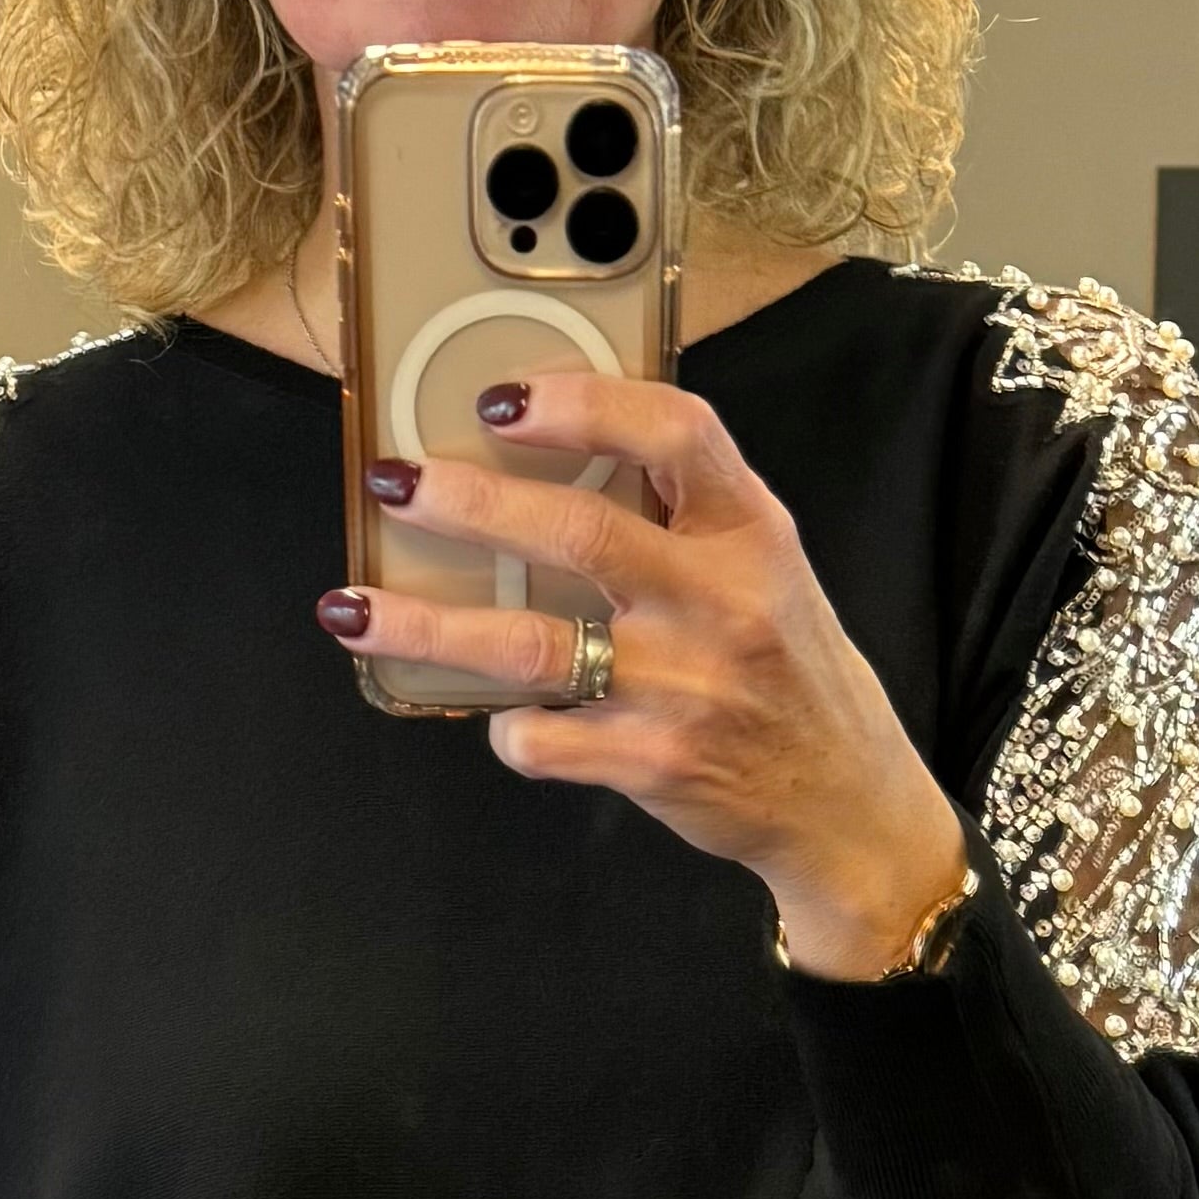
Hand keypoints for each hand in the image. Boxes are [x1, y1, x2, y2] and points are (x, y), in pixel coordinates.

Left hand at [316, 365, 967, 978]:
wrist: (845, 800)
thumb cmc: (786, 667)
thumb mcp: (766, 567)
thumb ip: (683, 512)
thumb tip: (548, 447)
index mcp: (751, 531)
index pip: (674, 432)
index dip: (582, 403)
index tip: (499, 399)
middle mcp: (723, 601)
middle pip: (580, 533)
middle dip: (470, 503)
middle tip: (394, 483)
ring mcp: (689, 687)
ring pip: (534, 645)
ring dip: (430, 625)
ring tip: (353, 608)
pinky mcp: (658, 763)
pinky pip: (547, 741)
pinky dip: (507, 730)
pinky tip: (494, 720)